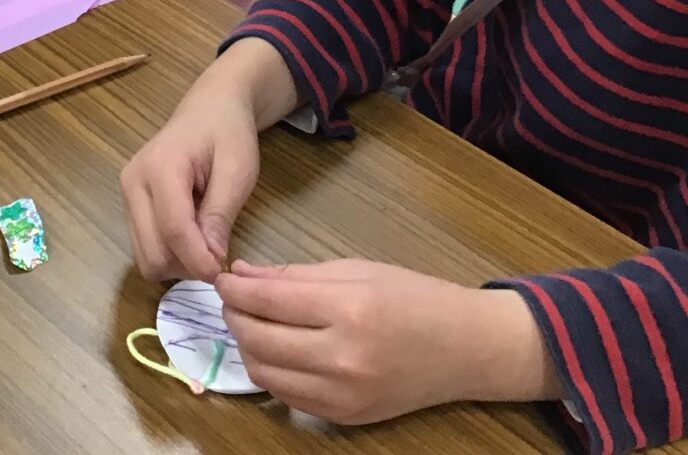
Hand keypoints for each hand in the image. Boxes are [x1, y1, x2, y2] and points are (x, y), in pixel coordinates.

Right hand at [121, 41, 292, 281]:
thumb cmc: (228, 133)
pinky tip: (192, 236)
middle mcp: (133, 183)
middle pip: (152, 252)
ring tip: (206, 242)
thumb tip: (210, 260)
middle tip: (218, 256)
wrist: (210, 108)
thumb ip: (221, 213)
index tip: (223, 273)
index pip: (173, 230)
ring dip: (177, 264)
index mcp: (160, 168)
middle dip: (187, 265)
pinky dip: (169, 254)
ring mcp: (127, 194)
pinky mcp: (129, 204)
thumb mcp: (238, 170)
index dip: (198, 260)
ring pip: (144, 256)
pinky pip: (144, 246)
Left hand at [217, 261, 559, 423]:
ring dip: (247, 346)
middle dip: (234, 316)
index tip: (222, 278)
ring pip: (265, 373)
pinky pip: (287, 397)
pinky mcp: (345, 417)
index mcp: (349, 310)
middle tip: (234, 299)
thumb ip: (294, 276)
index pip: (268, 301)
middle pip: (259, 340)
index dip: (235, 289)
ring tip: (252, 324)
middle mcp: (344, 357)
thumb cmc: (413, 298)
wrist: (464, 348)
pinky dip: (271, 373)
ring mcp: (344, 394)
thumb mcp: (355, 270)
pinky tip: (276, 351)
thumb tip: (242, 274)